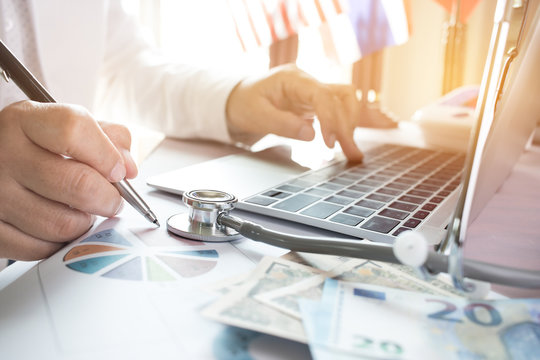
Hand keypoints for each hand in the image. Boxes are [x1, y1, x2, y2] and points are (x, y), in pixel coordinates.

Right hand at [0, 101, 136, 259]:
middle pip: (78, 185)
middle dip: (109, 199)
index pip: (74, 130)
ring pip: (63, 224)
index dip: (107, 154)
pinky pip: (41, 249)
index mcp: (24, 121)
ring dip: (85, 223)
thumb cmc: (35, 147)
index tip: (118, 170)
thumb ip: (107, 137)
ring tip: (82, 211)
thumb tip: (128, 168)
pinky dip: (60, 243)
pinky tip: (59, 225)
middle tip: (112, 200)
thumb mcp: (64, 127)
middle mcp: (4, 155)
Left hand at [225, 64, 394, 160]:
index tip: (330, 143)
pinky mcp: (317, 104)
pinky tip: (366, 133)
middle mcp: (308, 82)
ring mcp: (314, 92)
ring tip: (354, 151)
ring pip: (347, 100)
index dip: (331, 119)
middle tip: (351, 153)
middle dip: (349, 124)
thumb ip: (282, 124)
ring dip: (353, 124)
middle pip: (342, 95)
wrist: (237, 100)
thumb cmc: (244, 104)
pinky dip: (352, 122)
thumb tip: (312, 134)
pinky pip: (341, 109)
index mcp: (293, 79)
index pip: (323, 96)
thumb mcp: (256, 116)